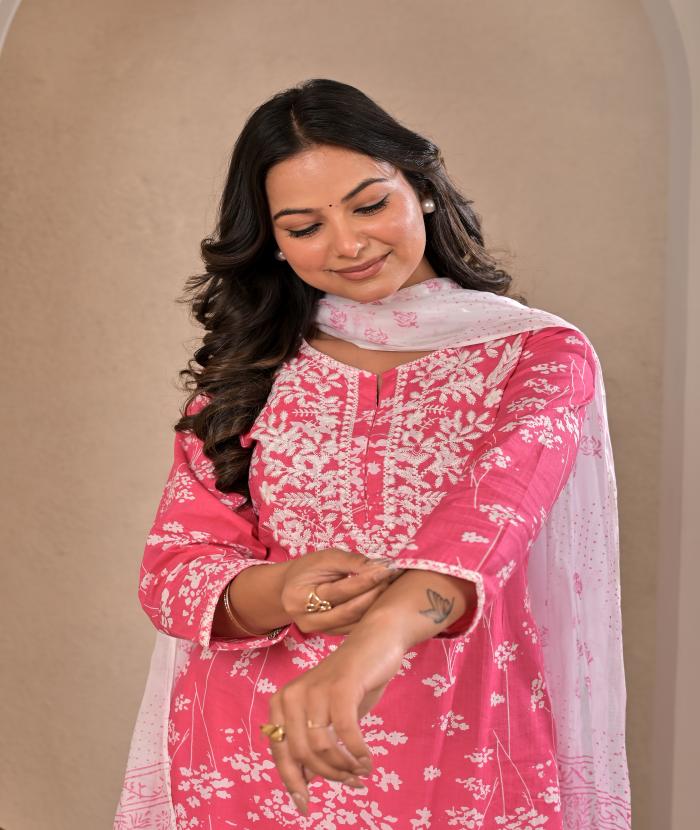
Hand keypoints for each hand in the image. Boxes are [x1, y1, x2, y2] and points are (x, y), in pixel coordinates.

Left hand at [264, 628, 404, 814]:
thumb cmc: (351, 683)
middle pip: (303, 754)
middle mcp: (292, 695)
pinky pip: (345, 732)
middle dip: (329, 776)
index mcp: (282, 702)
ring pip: (322, 747)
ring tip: (361, 771)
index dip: (292, 783)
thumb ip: (312, 742)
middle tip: (352, 782)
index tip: (305, 808)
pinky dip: (357, 752)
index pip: (280, 752)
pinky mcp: (340, 687)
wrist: (376, 642)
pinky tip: (367, 760)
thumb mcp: (326, 716)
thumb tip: (305, 781)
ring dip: (345, 767)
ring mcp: (315, 689)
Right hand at [280, 547, 404, 635]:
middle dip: (375, 593)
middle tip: (395, 578)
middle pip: (349, 610)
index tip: (388, 569)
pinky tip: (384, 601)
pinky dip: (371, 613)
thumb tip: (380, 566)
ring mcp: (320, 631)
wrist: (292, 587)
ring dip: (377, 604)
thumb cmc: (310, 568)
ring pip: (355, 622)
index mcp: (299, 597)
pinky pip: (356, 626)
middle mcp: (307, 620)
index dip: (365, 580)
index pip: (339, 590)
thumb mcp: (326, 558)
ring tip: (393, 587)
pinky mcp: (332, 634)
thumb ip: (352, 562)